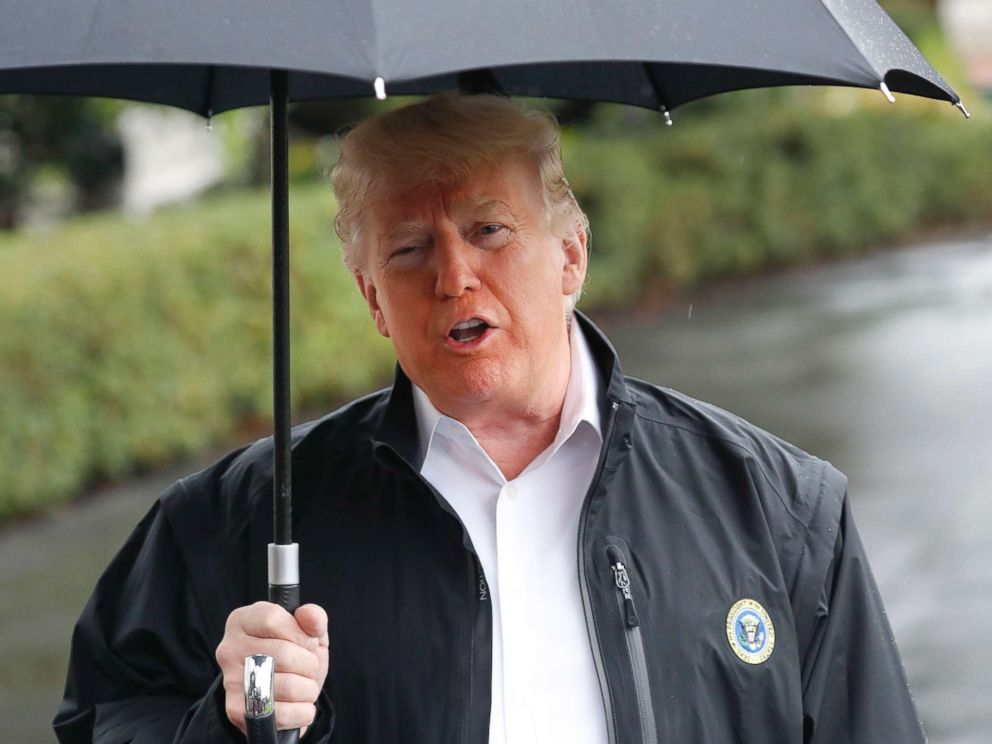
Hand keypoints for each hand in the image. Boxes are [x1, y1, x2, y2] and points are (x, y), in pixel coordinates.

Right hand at [216, 601, 328, 734]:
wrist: (281, 693)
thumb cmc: (295, 653)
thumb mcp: (308, 630)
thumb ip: (313, 617)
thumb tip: (309, 615)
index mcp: (242, 621)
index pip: (272, 619)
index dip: (300, 633)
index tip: (308, 642)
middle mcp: (230, 649)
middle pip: (284, 654)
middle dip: (310, 664)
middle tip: (310, 667)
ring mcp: (231, 682)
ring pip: (287, 686)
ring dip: (309, 688)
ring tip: (306, 685)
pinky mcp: (236, 712)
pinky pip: (282, 715)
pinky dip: (303, 711)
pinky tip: (299, 704)